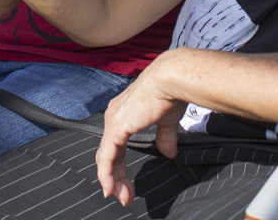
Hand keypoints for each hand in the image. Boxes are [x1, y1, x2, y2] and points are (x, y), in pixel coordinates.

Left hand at [95, 54, 188, 205]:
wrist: (171, 80)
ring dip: (112, 180)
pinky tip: (110, 188)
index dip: (120, 167)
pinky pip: (107, 157)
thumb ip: (164, 137)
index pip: (116, 146)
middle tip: (125, 196)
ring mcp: (113, 122)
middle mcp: (114, 116)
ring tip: (121, 196)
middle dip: (116, 178)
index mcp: (124, 113)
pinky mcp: (116, 127)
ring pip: (106, 158)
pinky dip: (107, 174)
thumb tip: (169, 153)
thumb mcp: (166, 120)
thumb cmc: (170, 92)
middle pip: (108, 154)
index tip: (128, 186)